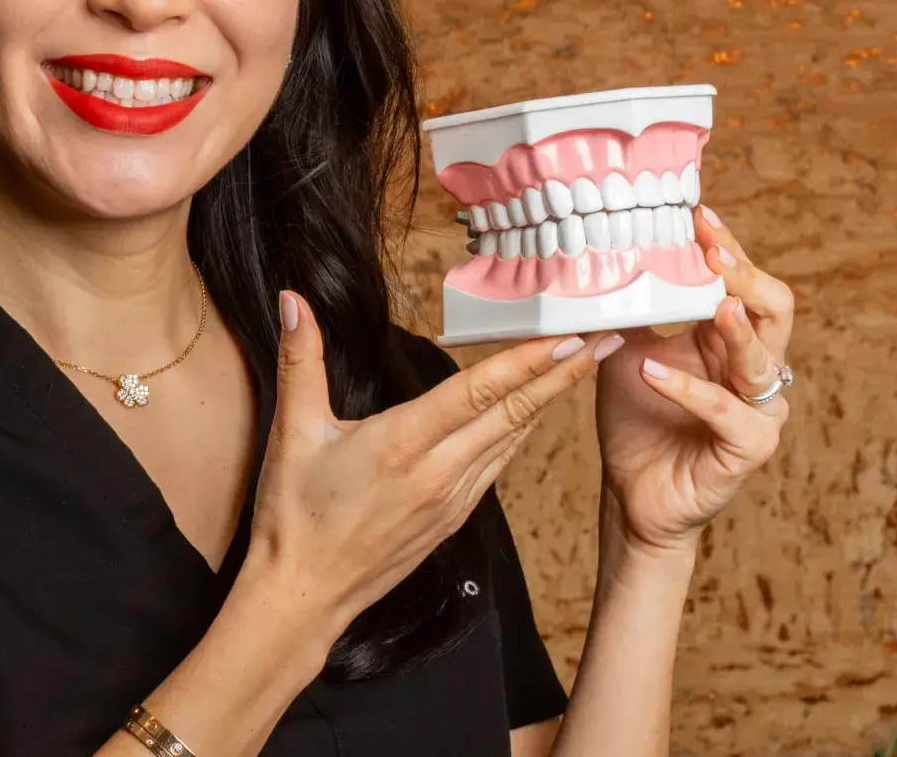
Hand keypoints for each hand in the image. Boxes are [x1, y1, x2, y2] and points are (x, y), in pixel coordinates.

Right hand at [242, 291, 615, 639]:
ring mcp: (450, 501)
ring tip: (581, 367)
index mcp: (402, 445)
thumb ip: (300, 359)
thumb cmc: (295, 518)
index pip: (478, 393)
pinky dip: (521, 435)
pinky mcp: (452, 520)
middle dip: (563, 374)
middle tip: (604, 340)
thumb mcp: (293, 431)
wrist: (303, 596)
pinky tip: (533, 417)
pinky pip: (497, 468)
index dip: (527, 362)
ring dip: (550, 401)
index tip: (568, 337)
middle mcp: (437, 473)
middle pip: (514, 415)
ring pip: (512, 442)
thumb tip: (292, 300)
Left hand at [592, 206, 794, 555]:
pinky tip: (653, 373)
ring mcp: (757, 409)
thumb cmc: (637, 417)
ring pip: (762, 359)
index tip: (699, 214)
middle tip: (712, 251)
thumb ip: (632, 309)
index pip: (742, 282)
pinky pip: (727, 412)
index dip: (726, 248)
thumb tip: (600, 254)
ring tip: (712, 303)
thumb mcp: (626, 348)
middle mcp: (752, 368)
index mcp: (727, 338)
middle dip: (745, 276)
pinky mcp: (749, 448)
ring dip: (735, 329)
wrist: (631, 492)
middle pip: (773, 310)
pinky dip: (690, 390)